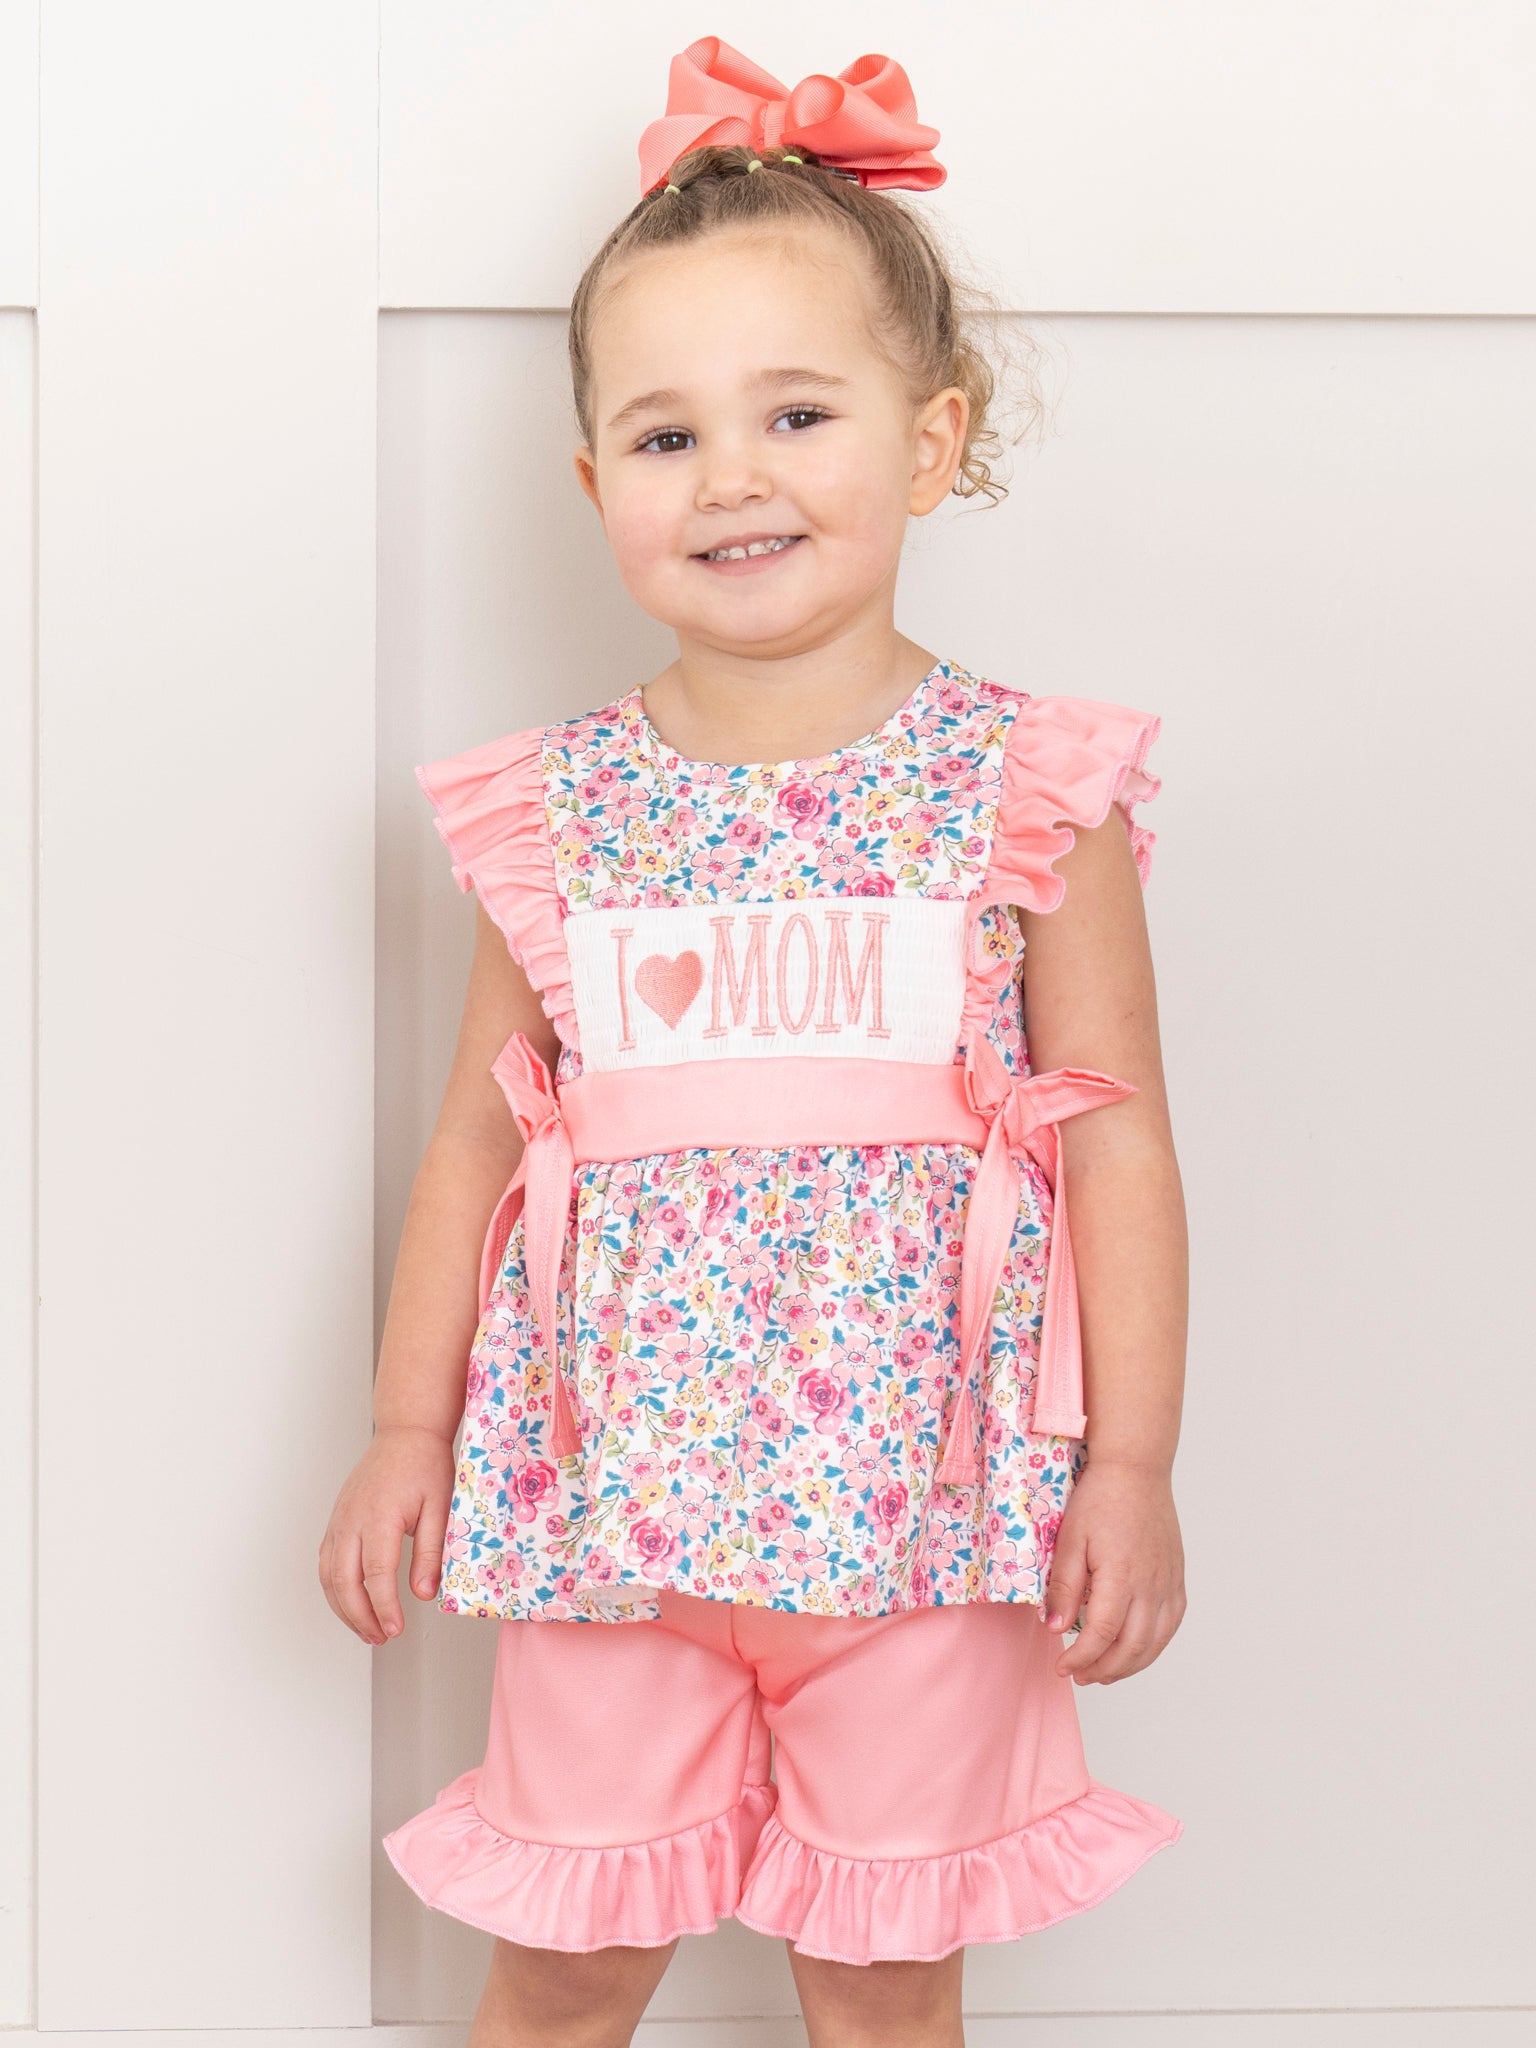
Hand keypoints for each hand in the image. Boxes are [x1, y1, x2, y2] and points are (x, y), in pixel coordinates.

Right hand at [318, 1424, 454, 1645]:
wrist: (405, 1434)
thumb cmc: (425, 1466)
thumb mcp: (440, 1507)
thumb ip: (431, 1551)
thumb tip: (424, 1593)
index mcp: (378, 1516)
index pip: (375, 1575)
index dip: (383, 1608)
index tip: (395, 1630)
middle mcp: (351, 1520)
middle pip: (344, 1582)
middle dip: (360, 1617)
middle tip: (381, 1638)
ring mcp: (338, 1521)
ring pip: (329, 1576)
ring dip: (344, 1609)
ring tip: (367, 1631)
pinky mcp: (336, 1522)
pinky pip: (326, 1563)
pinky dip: (334, 1590)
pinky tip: (351, 1604)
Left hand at [1043, 1458, 1185, 1683]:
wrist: (1136, 1471)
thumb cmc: (1100, 1499)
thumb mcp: (1070, 1539)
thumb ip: (1064, 1587)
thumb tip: (1056, 1629)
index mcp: (1121, 1576)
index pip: (1102, 1634)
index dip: (1081, 1658)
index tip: (1062, 1667)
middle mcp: (1151, 1585)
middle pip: (1132, 1647)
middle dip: (1103, 1669)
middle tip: (1079, 1675)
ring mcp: (1168, 1583)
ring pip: (1155, 1643)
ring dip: (1129, 1666)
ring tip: (1103, 1672)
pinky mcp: (1177, 1579)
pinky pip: (1171, 1625)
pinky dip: (1154, 1647)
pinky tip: (1136, 1651)